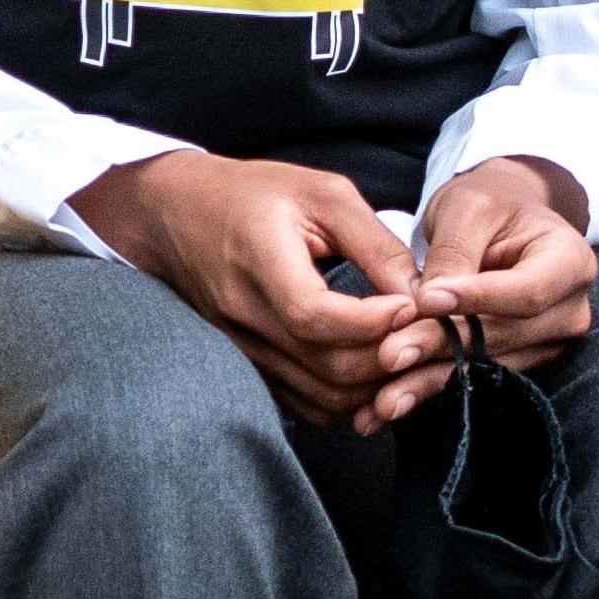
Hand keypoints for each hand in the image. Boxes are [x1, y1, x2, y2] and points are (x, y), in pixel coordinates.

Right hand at [70, 147, 444, 431]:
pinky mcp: (250, 365)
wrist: (176, 215)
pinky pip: (306, 404)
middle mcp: (244, 315)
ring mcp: (244, 348)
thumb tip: (421, 293)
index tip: (409, 304)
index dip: (372, 322)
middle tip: (422, 332)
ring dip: (374, 384)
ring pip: (322, 397)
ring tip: (404, 351)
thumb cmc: (253, 194)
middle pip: (326, 367)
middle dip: (388, 357)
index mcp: (258, 260)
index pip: (313, 316)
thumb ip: (375, 243)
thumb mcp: (323, 194)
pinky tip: (370, 368)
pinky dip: (347, 397)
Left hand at [401, 153, 594, 420]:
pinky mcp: (513, 363)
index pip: (527, 292)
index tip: (426, 300)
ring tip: (379, 400)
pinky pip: (470, 378)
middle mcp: (568, 311)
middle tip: (387, 354)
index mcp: (570, 262)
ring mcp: (544, 344)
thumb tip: (429, 299)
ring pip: (483, 366)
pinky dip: (425, 389)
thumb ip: (454, 251)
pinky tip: (386, 407)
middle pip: (502, 336)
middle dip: (441, 346)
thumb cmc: (487, 205)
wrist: (496, 225)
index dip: (478, 300)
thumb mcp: (469, 209)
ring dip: (427, 382)